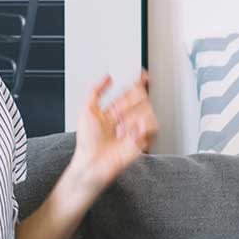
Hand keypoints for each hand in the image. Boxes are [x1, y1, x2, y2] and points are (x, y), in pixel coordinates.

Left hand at [72, 70, 158, 194]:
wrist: (92, 164)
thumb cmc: (87, 143)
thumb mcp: (86, 110)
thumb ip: (95, 90)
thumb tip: (107, 77)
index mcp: (114, 110)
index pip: (131, 91)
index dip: (137, 81)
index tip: (141, 74)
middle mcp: (127, 118)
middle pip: (141, 98)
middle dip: (129, 104)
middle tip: (118, 115)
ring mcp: (136, 128)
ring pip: (148, 111)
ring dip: (133, 118)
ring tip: (121, 129)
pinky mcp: (143, 140)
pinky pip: (152, 127)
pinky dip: (141, 129)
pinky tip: (130, 134)